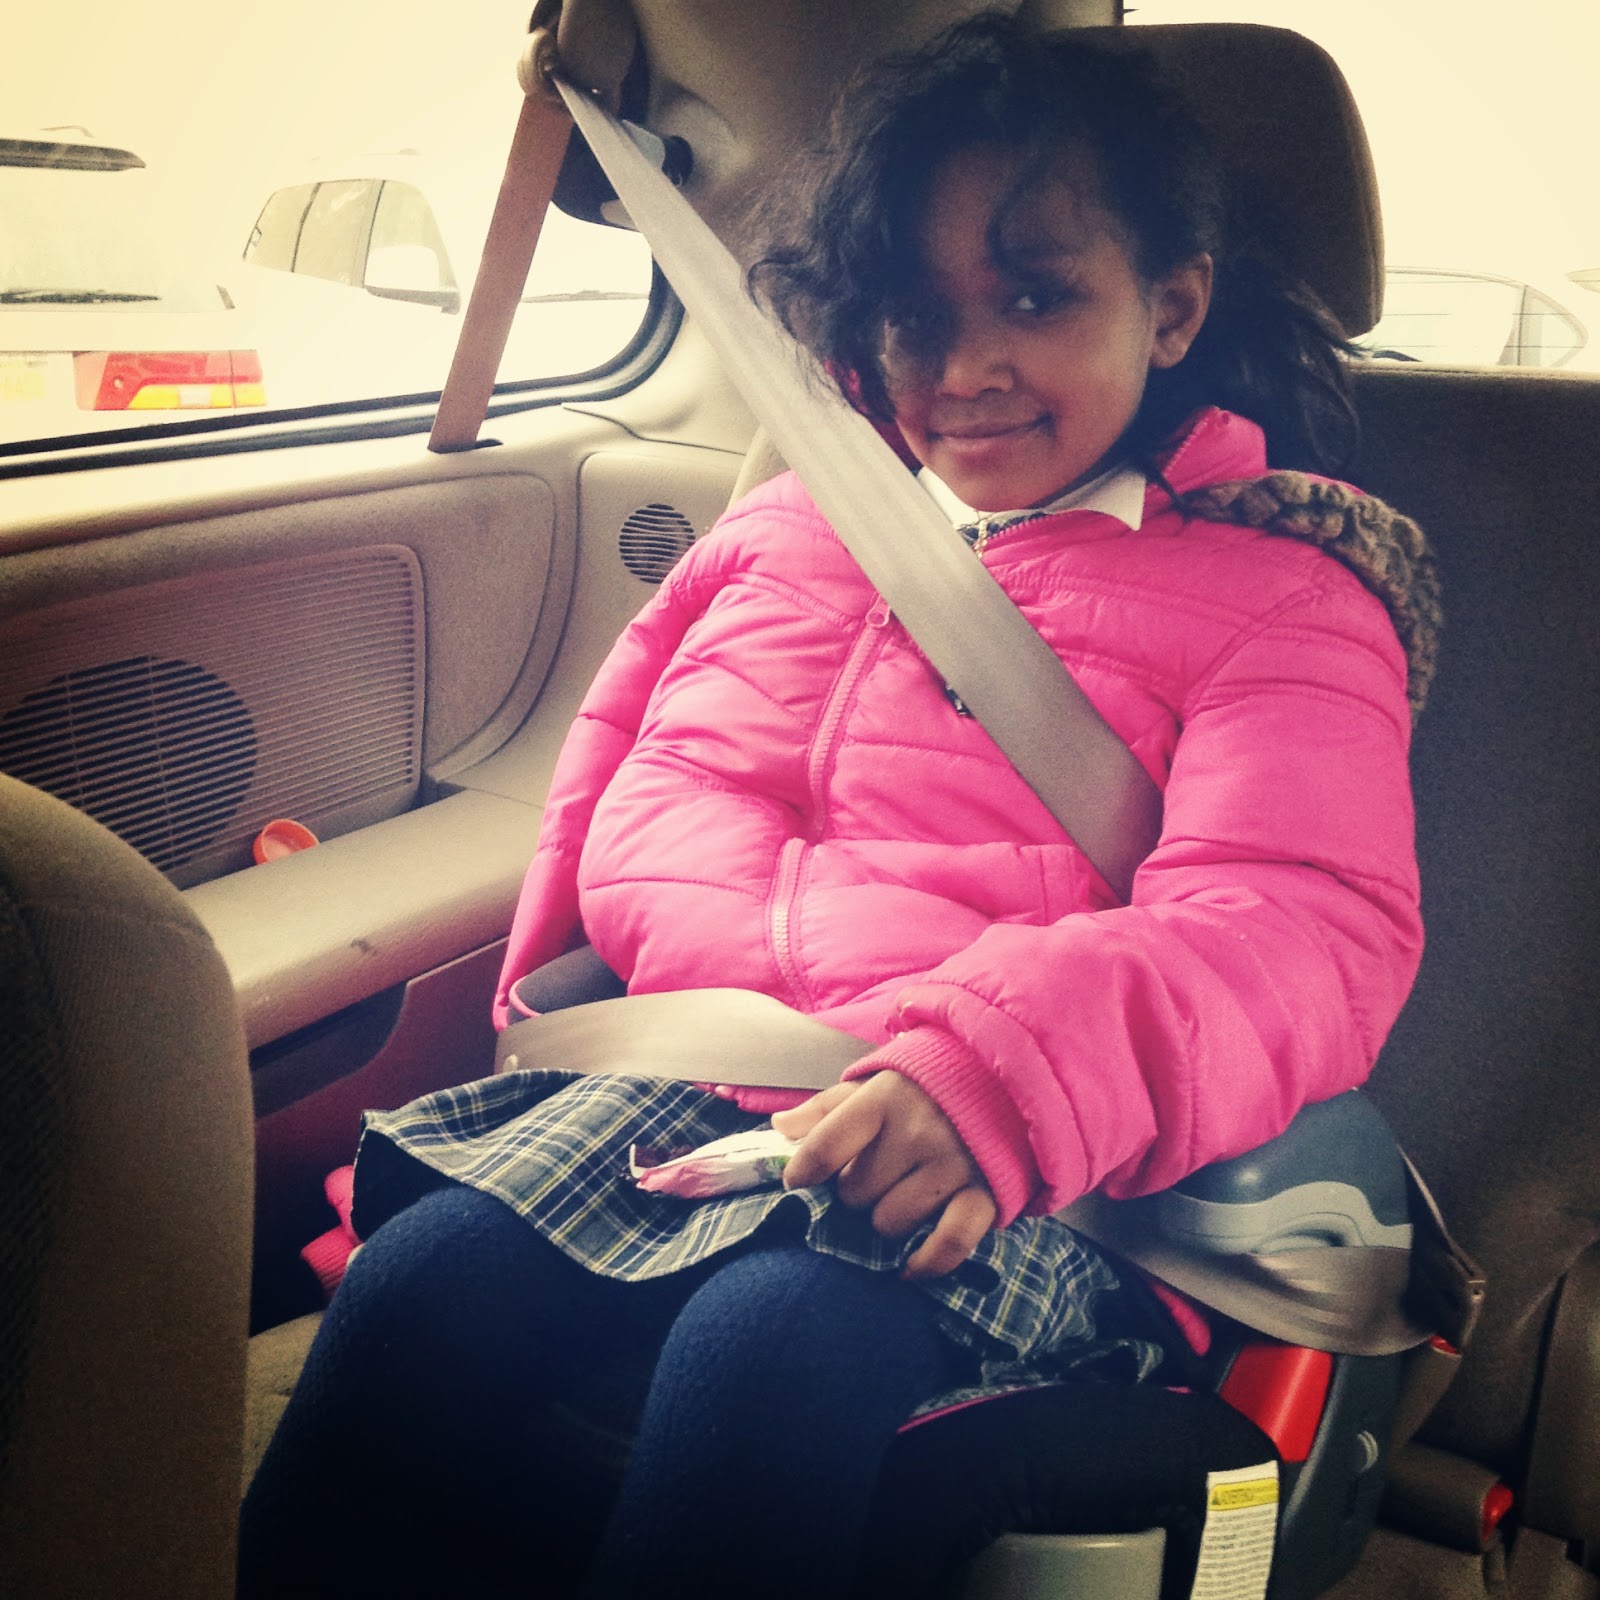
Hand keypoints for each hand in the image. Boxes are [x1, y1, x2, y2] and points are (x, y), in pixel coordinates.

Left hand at [772, 1074, 997, 1279]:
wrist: (1005, 1078)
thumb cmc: (928, 1085)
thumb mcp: (876, 1082)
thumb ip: (827, 1107)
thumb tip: (780, 1129)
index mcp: (884, 1098)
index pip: (825, 1145)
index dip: (802, 1171)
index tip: (798, 1181)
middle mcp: (917, 1131)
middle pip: (855, 1192)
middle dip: (855, 1190)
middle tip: (874, 1173)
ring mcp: (953, 1164)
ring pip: (890, 1223)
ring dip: (887, 1217)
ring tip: (902, 1193)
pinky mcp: (986, 1193)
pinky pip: (949, 1243)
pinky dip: (927, 1262)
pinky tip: (910, 1267)